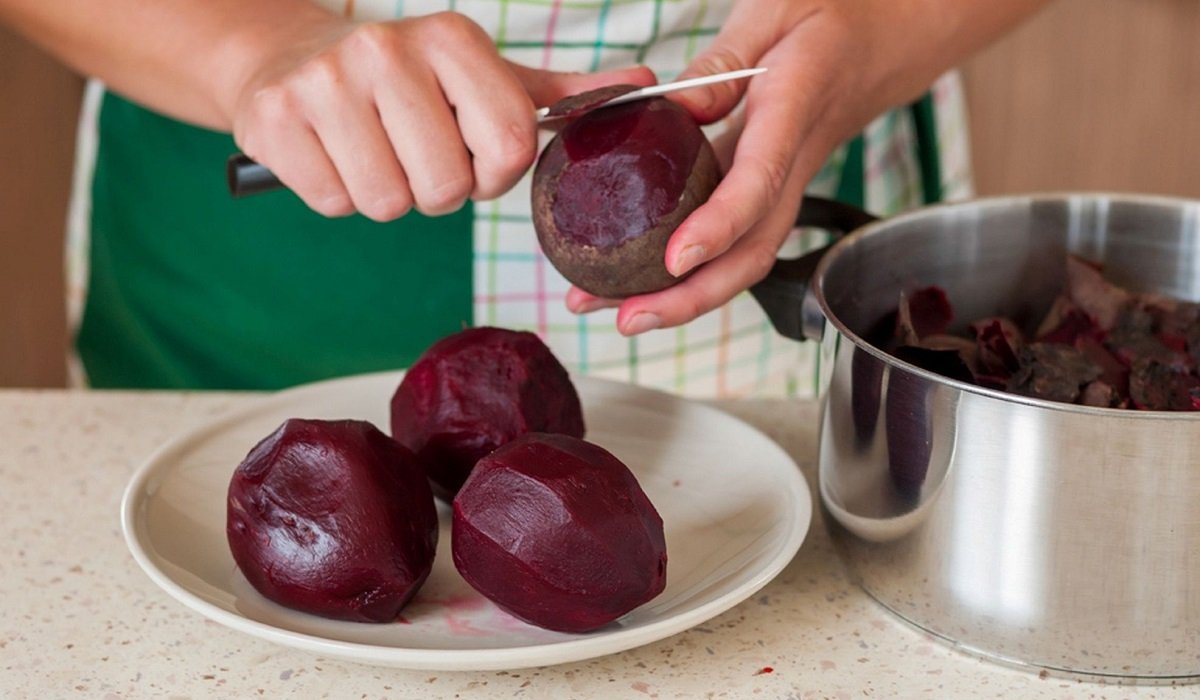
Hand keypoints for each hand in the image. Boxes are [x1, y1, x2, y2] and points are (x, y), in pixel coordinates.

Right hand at [230, 11, 654, 220]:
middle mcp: (387, 49)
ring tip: (374, 150)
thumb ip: (562, 94)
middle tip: (415, 154)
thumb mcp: (486, 79)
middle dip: (438, 189)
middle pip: (447, 186)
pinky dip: (339, 194)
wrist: (293, 59)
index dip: (494, 173)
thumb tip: (645, 86)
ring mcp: (324, 83)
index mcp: (451, 38)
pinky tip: (334, 153)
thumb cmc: (410, 83)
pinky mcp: (274, 120)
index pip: (508, 145)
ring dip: (389, 194)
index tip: (472, 155)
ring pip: (390, 202)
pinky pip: (336, 203)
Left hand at [565, 0, 1048, 333]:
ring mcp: (785, 183)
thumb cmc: (835, 14)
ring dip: (685, 299)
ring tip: (617, 314)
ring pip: (744, 258)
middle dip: (693, 296)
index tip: (676, 260)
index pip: (758, 181)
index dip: (719, 226)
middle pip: (752, 250)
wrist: (891, 36)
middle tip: (628, 318)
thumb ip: (723, 58)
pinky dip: (692, 272)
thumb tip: (677, 107)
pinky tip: (641, 282)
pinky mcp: (770, 190)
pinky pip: (736, 241)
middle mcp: (793, 162)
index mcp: (793, 109)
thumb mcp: (776, 8)